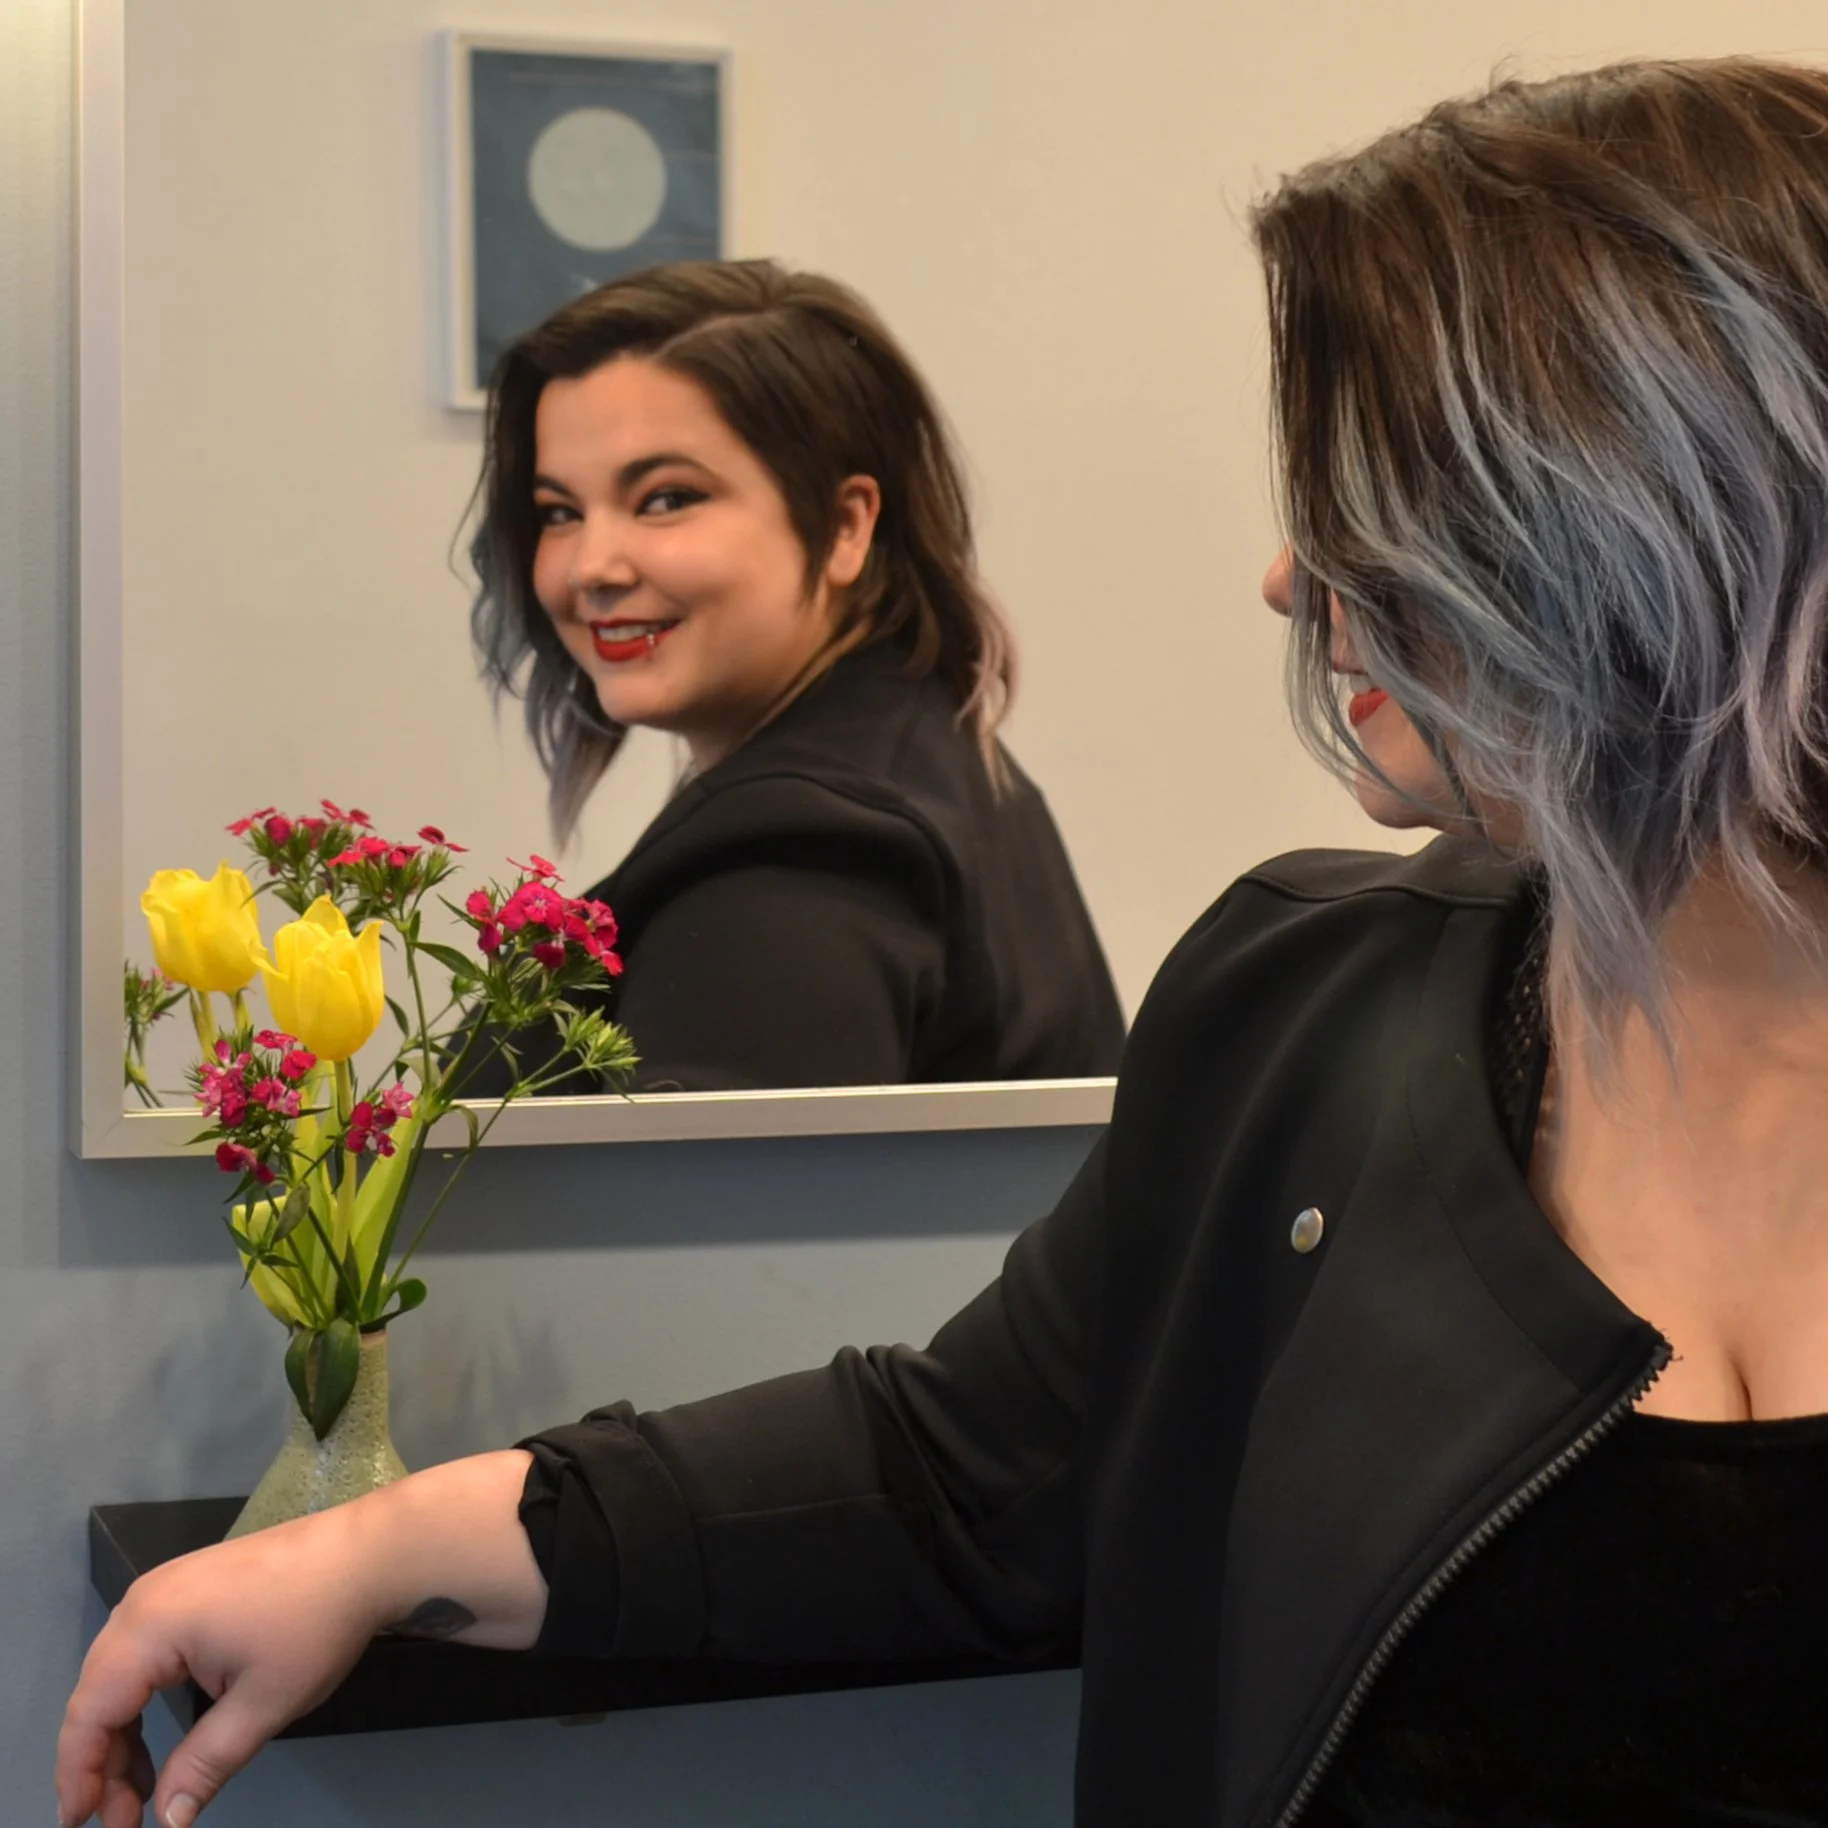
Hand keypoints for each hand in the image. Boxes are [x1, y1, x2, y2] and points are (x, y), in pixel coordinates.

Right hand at [56, 1503, 386, 1827]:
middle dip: (103, 1763)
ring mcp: (167, 1589)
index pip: (90, 1712)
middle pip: (98, 1694)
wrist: (366, 1553)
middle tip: (123, 1819)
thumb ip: (205, 1764)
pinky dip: (146, 1700)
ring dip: (124, 1735)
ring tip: (142, 1792)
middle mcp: (145, 1600)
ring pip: (120, 1676)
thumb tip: (166, 1820)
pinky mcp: (191, 1589)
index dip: (78, 1775)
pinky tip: (163, 1741)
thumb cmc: (315, 1624)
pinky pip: (146, 1653)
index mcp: (150, 1624)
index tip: (82, 1826)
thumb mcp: (263, 1705)